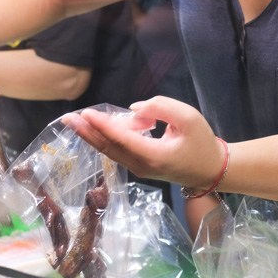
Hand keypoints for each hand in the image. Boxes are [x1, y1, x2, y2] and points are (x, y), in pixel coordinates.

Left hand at [60, 97, 224, 189]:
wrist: (211, 170)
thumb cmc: (202, 143)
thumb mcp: (188, 117)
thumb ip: (161, 108)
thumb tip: (134, 110)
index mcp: (153, 155)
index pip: (121, 139)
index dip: (102, 125)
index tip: (85, 113)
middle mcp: (141, 165)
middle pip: (108, 148)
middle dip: (86, 132)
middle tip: (66, 119)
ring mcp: (138, 168)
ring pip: (111, 150)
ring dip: (96, 133)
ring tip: (83, 118)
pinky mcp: (139, 166)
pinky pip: (119, 150)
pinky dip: (110, 136)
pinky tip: (108, 123)